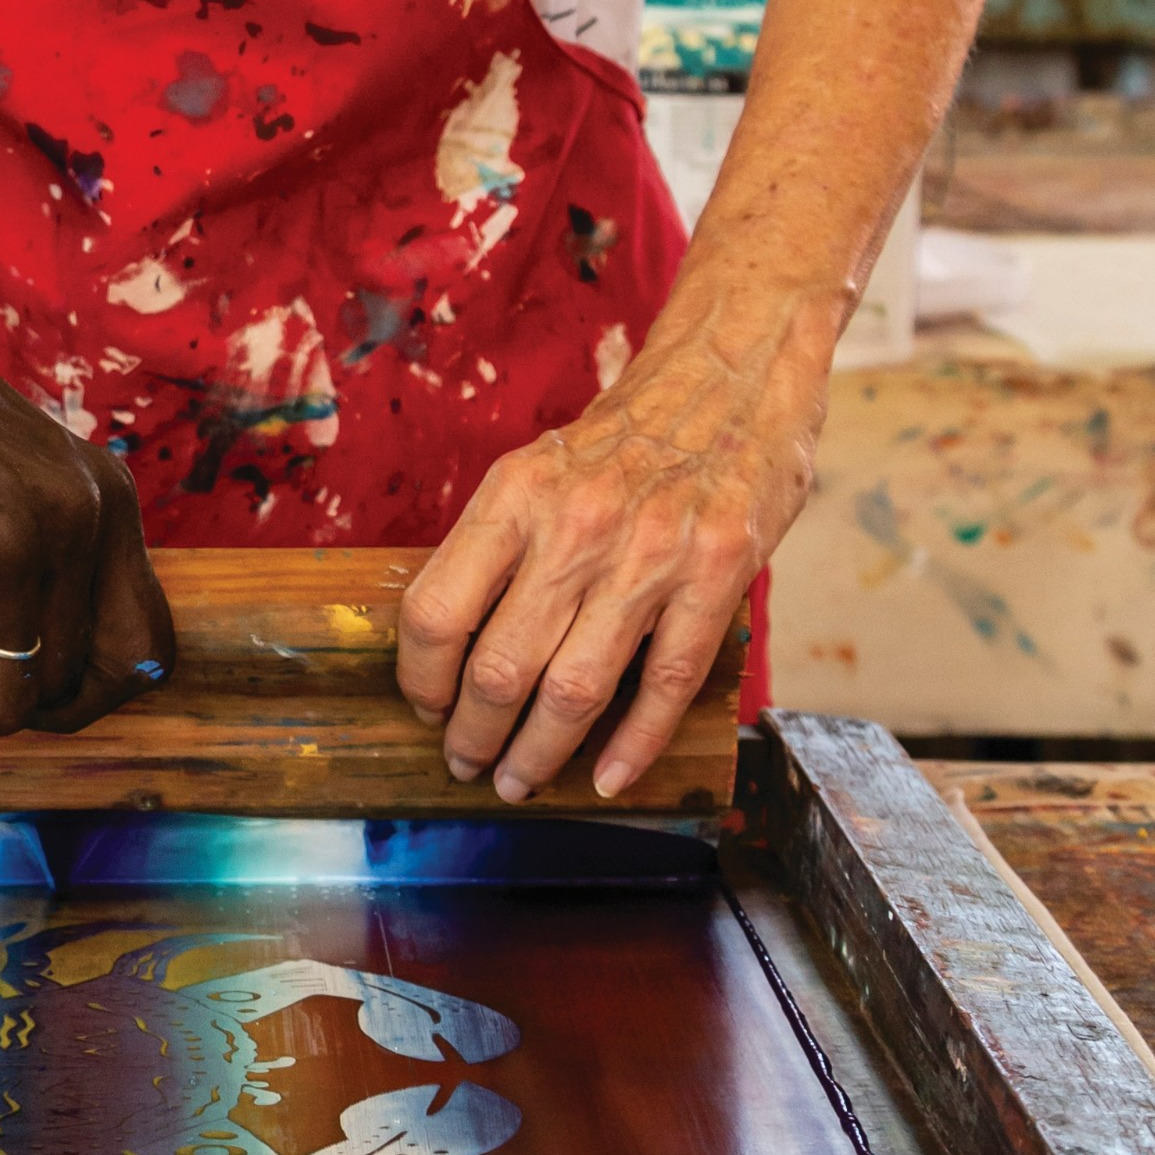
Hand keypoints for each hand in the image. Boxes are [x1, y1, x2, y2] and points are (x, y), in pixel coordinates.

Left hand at [396, 319, 821, 801]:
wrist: (734, 373)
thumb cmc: (625, 437)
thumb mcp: (536, 471)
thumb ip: (497, 549)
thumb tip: (449, 648)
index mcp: (514, 496)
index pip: (435, 613)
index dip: (420, 679)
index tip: (425, 708)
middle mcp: (577, 527)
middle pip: (499, 668)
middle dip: (473, 735)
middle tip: (465, 763)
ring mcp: (651, 555)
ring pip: (574, 690)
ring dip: (538, 753)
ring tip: (519, 780)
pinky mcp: (719, 576)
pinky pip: (665, 684)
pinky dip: (632, 744)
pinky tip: (608, 777)